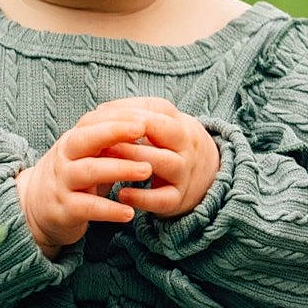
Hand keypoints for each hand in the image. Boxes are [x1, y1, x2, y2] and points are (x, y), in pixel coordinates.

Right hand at [14, 112, 156, 259]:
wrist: (34, 208)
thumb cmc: (71, 176)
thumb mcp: (85, 155)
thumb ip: (108, 142)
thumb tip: (143, 125)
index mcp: (73, 141)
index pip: (92, 121)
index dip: (117, 117)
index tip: (144, 115)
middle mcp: (65, 158)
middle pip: (86, 139)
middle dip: (114, 131)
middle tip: (143, 129)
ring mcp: (63, 183)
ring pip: (89, 171)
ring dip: (120, 169)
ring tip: (146, 171)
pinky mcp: (64, 210)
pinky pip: (88, 208)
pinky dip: (109, 210)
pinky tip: (129, 212)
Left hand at [83, 96, 220, 219]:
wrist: (207, 175)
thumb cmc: (169, 145)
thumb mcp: (160, 125)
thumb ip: (132, 116)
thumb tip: (100, 110)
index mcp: (179, 123)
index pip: (156, 108)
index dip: (128, 110)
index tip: (100, 112)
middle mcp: (186, 145)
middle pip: (165, 130)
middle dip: (132, 131)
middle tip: (102, 136)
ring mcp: (185, 172)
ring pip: (165, 162)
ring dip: (134, 159)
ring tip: (106, 160)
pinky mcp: (178, 199)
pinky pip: (163, 199)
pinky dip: (142, 198)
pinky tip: (121, 194)